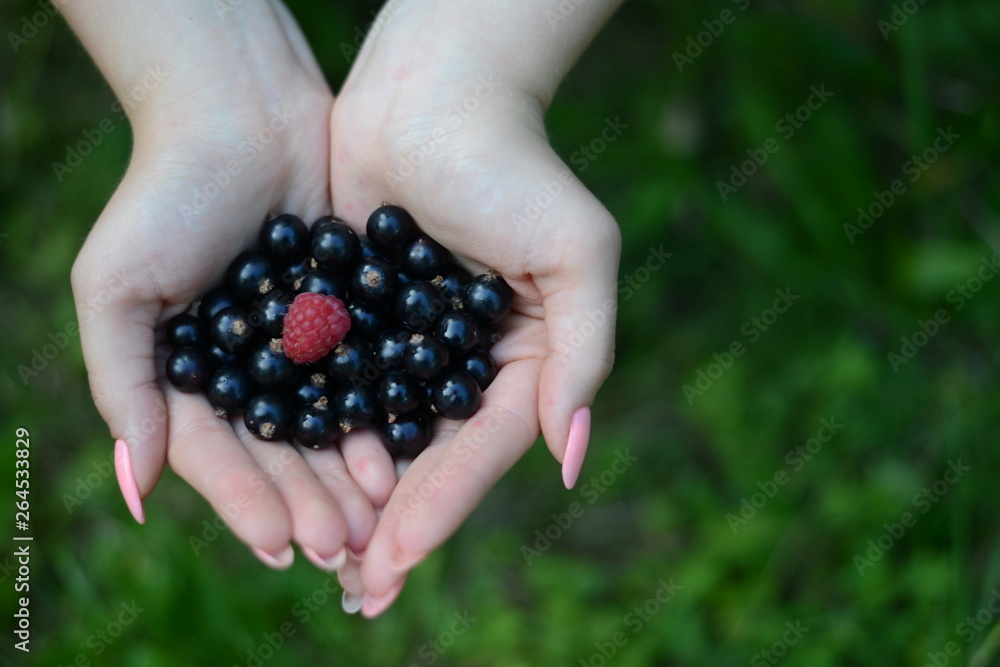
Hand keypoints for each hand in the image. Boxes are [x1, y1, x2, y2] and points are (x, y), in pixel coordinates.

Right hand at [69, 2, 388, 570]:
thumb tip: (136, 489)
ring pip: (329, 425)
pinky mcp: (353, 316)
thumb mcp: (119, 288)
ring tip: (377, 517)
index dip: (246, 502)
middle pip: (280, 452)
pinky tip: (404, 449)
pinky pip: (370, 376)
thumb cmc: (165, 195)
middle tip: (343, 548)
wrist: (242, 112)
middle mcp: (250, 369)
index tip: (280, 544)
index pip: (217, 454)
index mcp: (190, 374)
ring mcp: (303, 345)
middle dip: (309, 502)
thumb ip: (124, 384)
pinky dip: (383, 414)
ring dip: (350, 474)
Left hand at [328, 2, 620, 615]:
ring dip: (355, 503)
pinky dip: (318, 440)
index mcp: (522, 358)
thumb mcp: (576, 254)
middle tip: (360, 594)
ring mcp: (408, 346)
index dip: (443, 507)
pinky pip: (338, 391)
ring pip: (380, 439)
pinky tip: (292, 485)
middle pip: (431, 460)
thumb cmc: (515, 166)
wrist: (433, 92)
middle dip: (398, 527)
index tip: (397, 560)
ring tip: (326, 564)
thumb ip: (583, 356)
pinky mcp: (357, 321)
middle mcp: (464, 363)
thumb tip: (569, 459)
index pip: (482, 449)